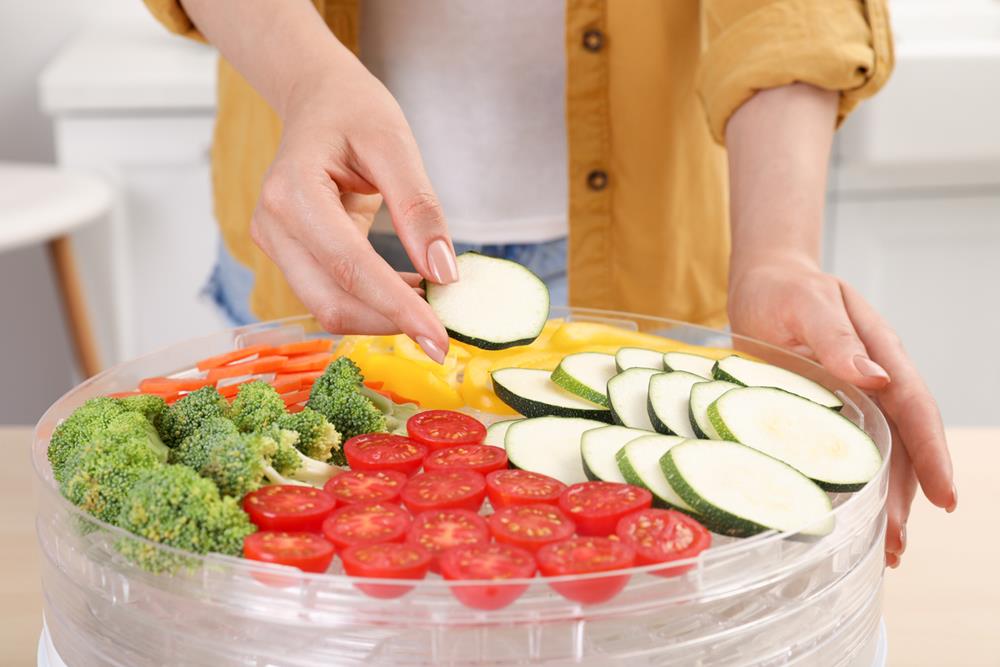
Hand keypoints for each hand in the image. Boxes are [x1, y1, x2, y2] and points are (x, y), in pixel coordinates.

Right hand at [177, 0, 456, 360]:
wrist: (317, 100)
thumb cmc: (354, 112)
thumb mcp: (396, 144)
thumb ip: (419, 209)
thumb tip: (443, 273)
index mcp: (292, 192)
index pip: (349, 267)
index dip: (396, 309)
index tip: (440, 340)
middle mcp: (272, 226)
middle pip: (331, 301)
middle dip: (389, 322)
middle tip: (443, 331)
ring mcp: (275, 245)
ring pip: (328, 307)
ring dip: (381, 316)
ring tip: (430, 299)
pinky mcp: (288, 257)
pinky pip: (331, 294)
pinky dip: (373, 303)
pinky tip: (409, 288)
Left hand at [727, 256, 956, 565]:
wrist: (764, 282)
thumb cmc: (786, 289)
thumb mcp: (808, 304)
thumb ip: (837, 339)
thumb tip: (874, 378)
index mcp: (881, 353)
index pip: (914, 407)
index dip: (931, 454)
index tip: (944, 497)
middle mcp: (875, 381)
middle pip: (901, 444)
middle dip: (905, 497)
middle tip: (896, 546)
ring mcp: (854, 398)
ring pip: (880, 456)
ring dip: (885, 502)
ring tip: (885, 550)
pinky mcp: (828, 411)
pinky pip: (847, 452)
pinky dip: (853, 486)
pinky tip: (852, 518)